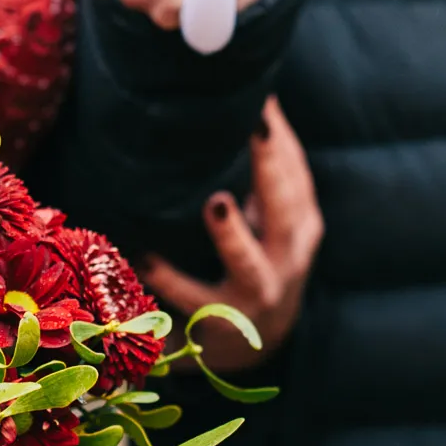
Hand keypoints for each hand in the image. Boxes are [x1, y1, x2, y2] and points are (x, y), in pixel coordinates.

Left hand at [141, 99, 320, 368]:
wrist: (252, 348)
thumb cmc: (255, 263)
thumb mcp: (268, 221)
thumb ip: (261, 175)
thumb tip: (251, 100)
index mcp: (300, 226)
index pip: (297, 176)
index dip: (282, 139)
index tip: (262, 97)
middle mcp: (288, 259)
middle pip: (286, 211)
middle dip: (272, 169)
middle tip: (255, 127)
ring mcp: (258, 294)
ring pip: (250, 265)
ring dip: (232, 237)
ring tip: (216, 203)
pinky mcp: (222, 324)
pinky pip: (193, 301)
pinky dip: (168, 280)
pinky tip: (144, 255)